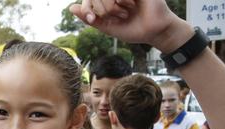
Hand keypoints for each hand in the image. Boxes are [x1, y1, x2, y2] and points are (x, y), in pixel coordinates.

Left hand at [70, 0, 186, 50]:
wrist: (154, 31)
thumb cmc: (133, 30)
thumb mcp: (107, 27)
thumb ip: (89, 18)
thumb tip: (71, 8)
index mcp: (106, 1)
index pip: (88, 0)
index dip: (86, 8)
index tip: (91, 19)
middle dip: (102, 9)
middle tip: (117, 16)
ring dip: (112, 7)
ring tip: (125, 12)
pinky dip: (122, 1)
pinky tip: (132, 5)